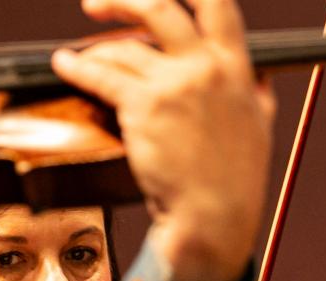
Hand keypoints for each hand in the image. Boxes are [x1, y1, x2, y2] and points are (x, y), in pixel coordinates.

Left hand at [52, 0, 274, 280]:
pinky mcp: (143, 108)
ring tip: (78, 55)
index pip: (216, 3)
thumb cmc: (236, 179)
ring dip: (95, 50)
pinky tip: (64, 64)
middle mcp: (203, 68)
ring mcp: (172, 85)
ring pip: (123, 49)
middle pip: (159, 8)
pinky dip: (78, 67)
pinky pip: (102, 76)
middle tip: (98, 4)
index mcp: (234, 67)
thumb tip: (259, 75)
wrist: (214, 214)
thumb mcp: (261, 125)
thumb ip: (256, 92)